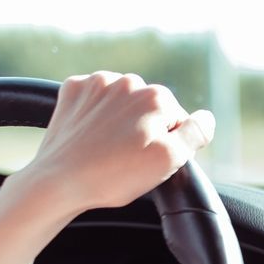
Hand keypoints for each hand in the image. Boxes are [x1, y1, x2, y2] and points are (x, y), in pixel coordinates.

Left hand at [7, 72, 214, 221]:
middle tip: (127, 159)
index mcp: (156, 97)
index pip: (177, 121)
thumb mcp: (167, 162)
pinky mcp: (72, 91)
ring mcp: (97, 84)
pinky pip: (94, 100)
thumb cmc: (114, 176)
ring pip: (121, 102)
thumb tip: (206, 118)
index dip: (167, 145)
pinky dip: (95, 115)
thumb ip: (195, 135)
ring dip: (120, 121)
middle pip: (149, 108)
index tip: (148, 162)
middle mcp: (128, 81)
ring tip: (107, 149)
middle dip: (144, 129)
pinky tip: (90, 136)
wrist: (58, 182)